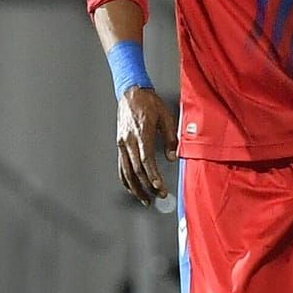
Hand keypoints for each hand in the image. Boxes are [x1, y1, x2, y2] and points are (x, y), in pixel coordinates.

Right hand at [115, 88, 176, 203]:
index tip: (160, 187)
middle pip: (136, 169)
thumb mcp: (166, 117)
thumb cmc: (151, 103)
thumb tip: (172, 159)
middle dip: (148, 186)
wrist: (131, 92)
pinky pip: (121, 166)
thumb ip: (170, 139)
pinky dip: (126, 179)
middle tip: (160, 197)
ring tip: (146, 200)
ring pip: (126, 171)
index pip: (146, 160)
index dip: (153, 176)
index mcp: (141, 133)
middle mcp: (128, 141)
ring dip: (136, 188)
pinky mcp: (120, 144)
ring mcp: (122, 143)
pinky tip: (132, 189)